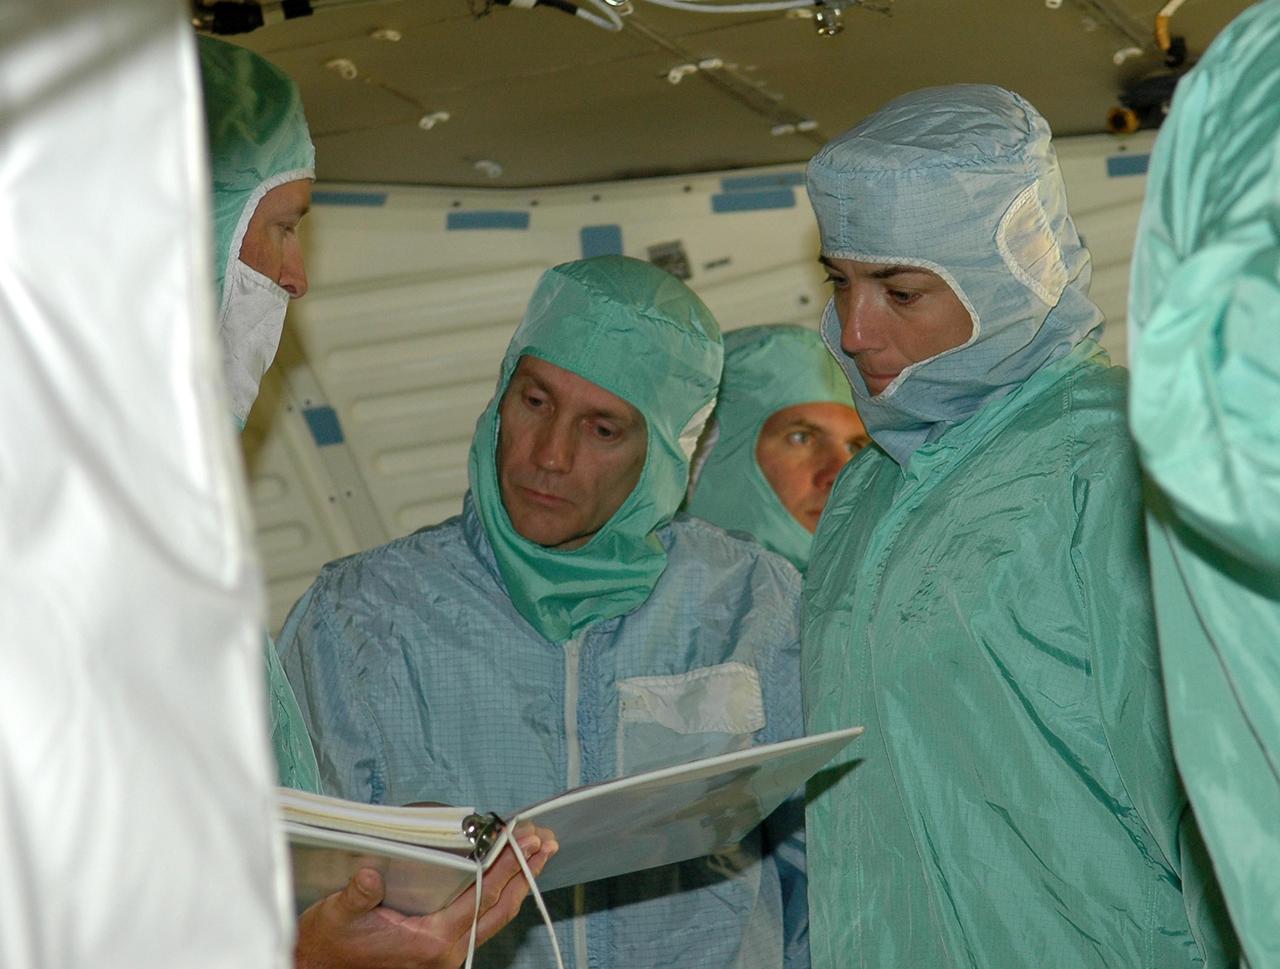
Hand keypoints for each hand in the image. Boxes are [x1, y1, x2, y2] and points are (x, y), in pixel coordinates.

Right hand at [294, 827, 557, 968]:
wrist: (318, 968)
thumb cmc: (330, 943)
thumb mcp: (339, 913)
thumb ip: (359, 894)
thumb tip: (370, 873)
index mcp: (429, 942)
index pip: (481, 898)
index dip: (507, 867)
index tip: (526, 841)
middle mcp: (445, 952)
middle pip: (499, 910)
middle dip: (526, 874)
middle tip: (546, 842)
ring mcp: (445, 955)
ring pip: (494, 918)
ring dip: (517, 885)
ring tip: (536, 855)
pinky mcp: (440, 952)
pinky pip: (480, 923)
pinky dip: (497, 897)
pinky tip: (504, 879)